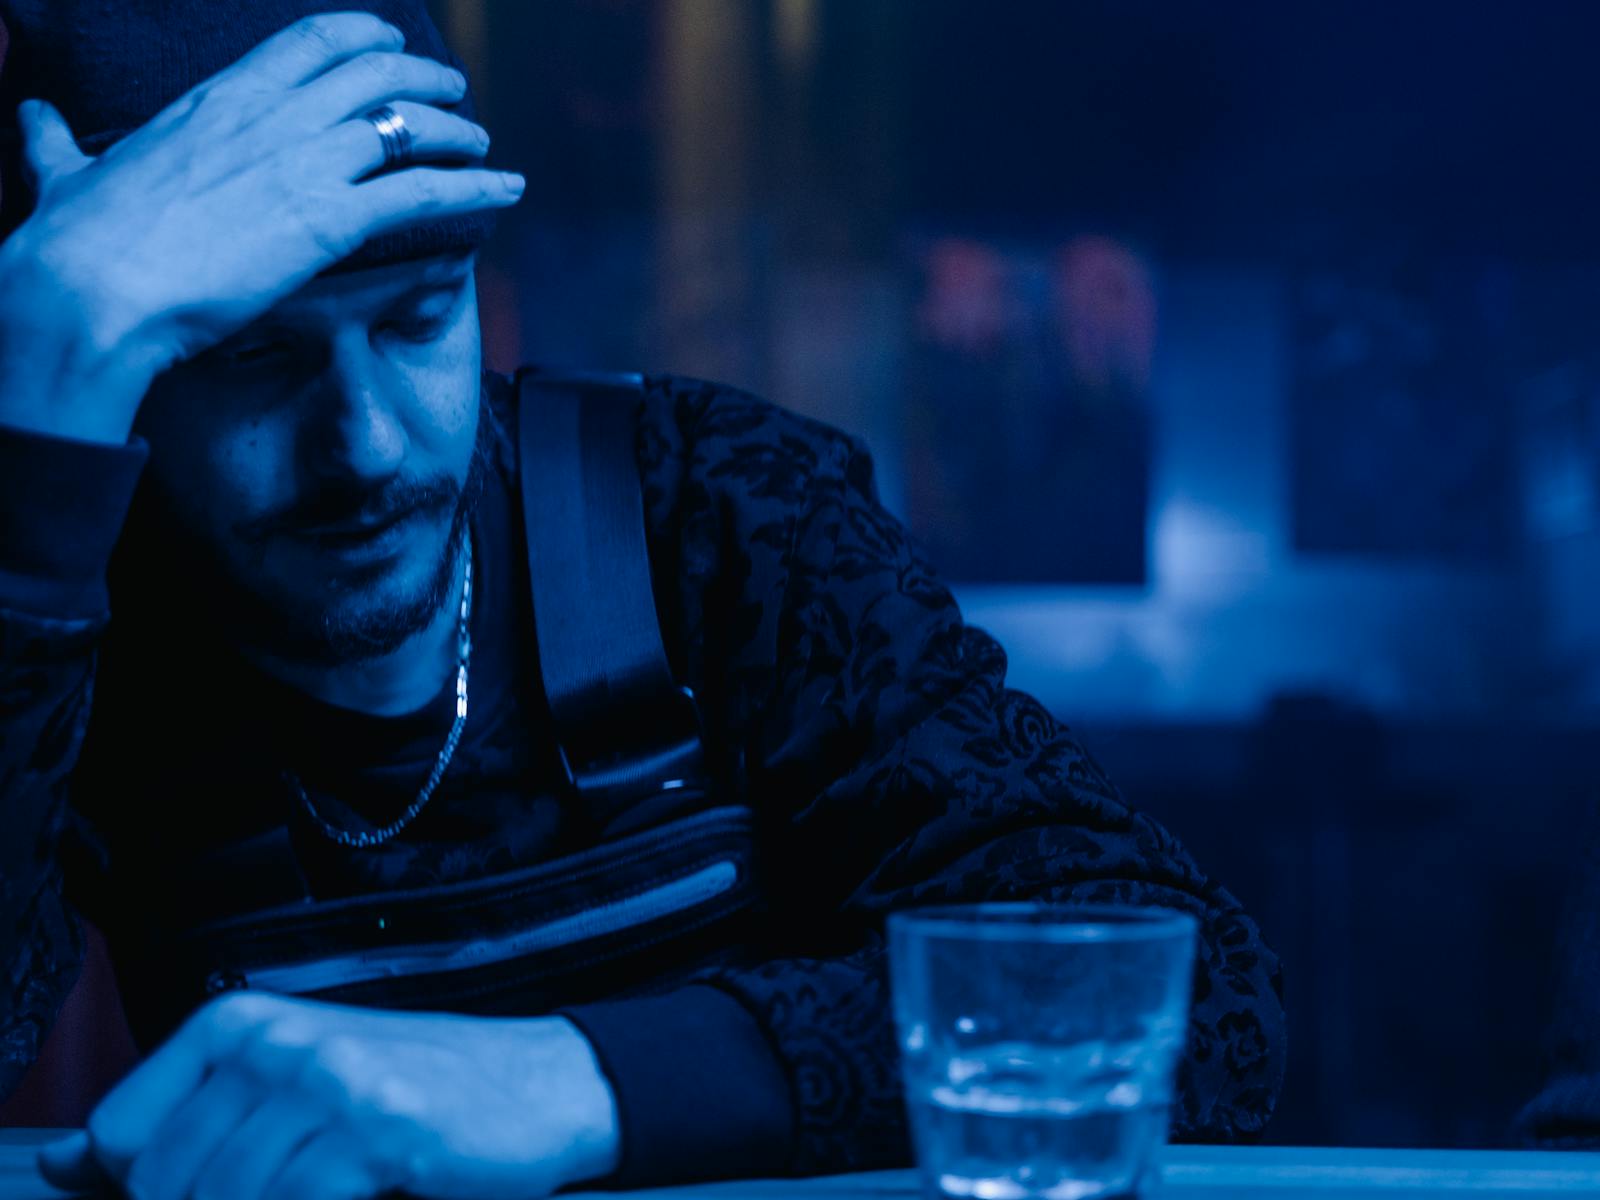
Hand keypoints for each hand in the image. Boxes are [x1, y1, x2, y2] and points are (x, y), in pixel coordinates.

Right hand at [0, 11, 523, 442]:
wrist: (93, 289)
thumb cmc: (75, 242)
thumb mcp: (62, 175)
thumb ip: (55, 144)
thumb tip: (28, 120)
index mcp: (218, 99)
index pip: (308, 42)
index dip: (361, 37)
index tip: (386, 45)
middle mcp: (272, 117)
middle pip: (375, 74)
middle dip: (426, 77)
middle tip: (454, 92)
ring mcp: (306, 163)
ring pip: (410, 125)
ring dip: (458, 131)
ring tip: (485, 145)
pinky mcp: (332, 221)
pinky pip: (427, 192)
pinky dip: (477, 188)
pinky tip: (509, 191)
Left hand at [36, 992, 620, 1199]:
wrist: (541, 1086)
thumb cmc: (418, 1092)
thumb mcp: (294, 1088)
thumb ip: (181, 1121)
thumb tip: (66, 1161)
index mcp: (238, 1022)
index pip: (117, 1137)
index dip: (152, 1192)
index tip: (215, 1190)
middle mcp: (274, 1040)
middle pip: (163, 1184)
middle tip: (288, 1192)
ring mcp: (325, 1080)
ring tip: (322, 1194)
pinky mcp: (375, 1128)